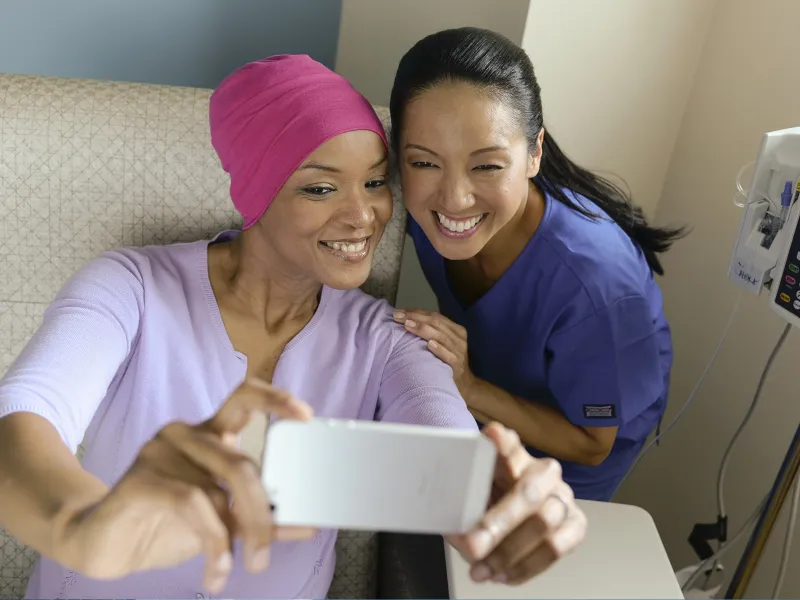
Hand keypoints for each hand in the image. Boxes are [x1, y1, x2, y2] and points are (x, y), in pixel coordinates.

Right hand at [52, 378, 314, 593]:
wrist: (102, 543)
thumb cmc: (166, 523)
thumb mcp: (222, 519)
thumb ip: (259, 515)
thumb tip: (306, 523)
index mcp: (209, 433)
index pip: (244, 398)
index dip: (276, 400)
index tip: (306, 416)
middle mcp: (185, 434)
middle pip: (241, 464)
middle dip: (261, 514)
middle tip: (264, 554)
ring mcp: (160, 452)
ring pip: (218, 490)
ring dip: (237, 537)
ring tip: (243, 567)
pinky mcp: (141, 478)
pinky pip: (192, 505)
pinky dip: (213, 542)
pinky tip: (215, 569)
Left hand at [393, 309, 474, 390]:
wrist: (465, 385)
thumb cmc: (448, 362)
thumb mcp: (444, 344)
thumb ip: (432, 332)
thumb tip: (407, 320)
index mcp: (456, 330)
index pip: (435, 316)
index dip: (417, 312)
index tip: (399, 311)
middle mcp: (459, 338)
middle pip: (436, 323)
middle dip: (415, 317)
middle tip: (397, 316)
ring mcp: (459, 352)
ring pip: (441, 336)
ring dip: (423, 329)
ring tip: (408, 325)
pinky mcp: (457, 366)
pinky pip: (449, 356)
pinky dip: (439, 349)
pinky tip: (429, 344)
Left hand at [447, 423, 585, 585]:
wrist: (508, 518)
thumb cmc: (486, 502)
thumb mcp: (469, 497)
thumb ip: (462, 503)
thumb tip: (458, 530)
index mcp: (512, 455)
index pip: (508, 444)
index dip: (502, 441)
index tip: (493, 436)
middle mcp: (543, 471)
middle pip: (528, 492)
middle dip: (499, 524)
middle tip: (472, 545)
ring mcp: (563, 497)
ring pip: (545, 523)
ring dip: (509, 553)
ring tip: (482, 569)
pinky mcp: (575, 524)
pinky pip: (557, 548)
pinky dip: (526, 566)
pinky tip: (502, 575)